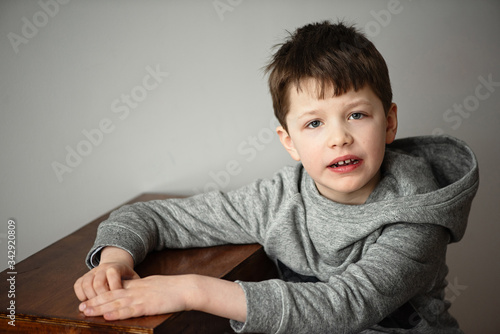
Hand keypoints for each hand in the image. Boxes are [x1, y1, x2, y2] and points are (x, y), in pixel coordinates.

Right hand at [74, 246, 138, 301]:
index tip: (119, 298)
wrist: (115, 263)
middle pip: (97, 282)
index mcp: (116, 266)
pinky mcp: (83, 276)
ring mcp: (92, 272)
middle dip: (101, 296)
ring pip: (86, 283)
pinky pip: (78, 284)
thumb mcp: (133, 277)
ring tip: (96, 305)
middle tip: (106, 305)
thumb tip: (140, 295)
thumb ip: (135, 284)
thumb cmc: (126, 275)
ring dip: (90, 297)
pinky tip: (87, 301)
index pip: (113, 274)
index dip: (115, 286)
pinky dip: (80, 294)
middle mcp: (102, 268)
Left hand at [78, 275, 193, 319]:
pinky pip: (129, 310)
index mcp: (139, 284)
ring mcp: (141, 297)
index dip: (101, 293)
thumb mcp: (155, 284)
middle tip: (81, 307)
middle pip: (111, 295)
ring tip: (86, 312)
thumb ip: (143, 288)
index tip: (88, 298)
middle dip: (95, 302)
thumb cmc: (175, 288)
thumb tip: (134, 292)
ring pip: (116, 303)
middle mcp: (137, 290)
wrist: (187, 288)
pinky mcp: (147, 306)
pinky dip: (116, 314)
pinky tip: (107, 316)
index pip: (116, 289)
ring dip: (100, 308)